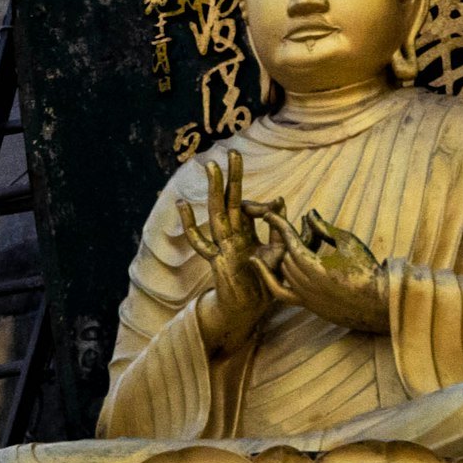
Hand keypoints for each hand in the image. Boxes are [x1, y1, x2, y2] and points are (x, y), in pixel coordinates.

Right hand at [192, 151, 277, 356]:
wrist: (249, 310)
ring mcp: (221, 246)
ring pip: (216, 212)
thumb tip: (279, 199)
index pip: (250, 210)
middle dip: (232, 177)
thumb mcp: (278, 253)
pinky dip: (191, 224)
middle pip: (230, 200)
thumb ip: (278, 228)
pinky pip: (201, 240)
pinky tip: (183, 206)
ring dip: (215, 189)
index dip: (263, 205)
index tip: (277, 205)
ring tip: (210, 167)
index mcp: (246, 234)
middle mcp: (231, 235)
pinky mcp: (216, 259)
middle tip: (232, 152)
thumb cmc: (263, 284)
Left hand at [272, 206, 391, 332]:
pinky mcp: (308, 305)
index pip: (290, 242)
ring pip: (283, 271)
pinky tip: (257, 266)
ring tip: (287, 244)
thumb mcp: (348, 243)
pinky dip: (268, 279)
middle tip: (291, 228)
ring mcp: (305, 296)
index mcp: (317, 268)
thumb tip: (308, 213)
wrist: (378, 303)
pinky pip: (281, 293)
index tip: (269, 215)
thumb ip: (324, 229)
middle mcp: (307, 284)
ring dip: (284, 256)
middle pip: (286, 256)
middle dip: (287, 240)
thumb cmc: (367, 269)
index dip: (279, 226)